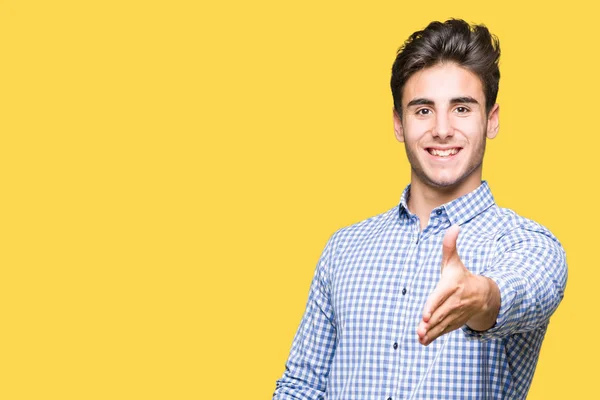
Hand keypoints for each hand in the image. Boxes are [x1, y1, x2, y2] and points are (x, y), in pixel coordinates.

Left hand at [417, 225, 499, 345]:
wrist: (484, 296)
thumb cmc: (462, 276)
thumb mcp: (454, 261)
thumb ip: (449, 246)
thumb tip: (454, 227)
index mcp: (452, 286)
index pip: (441, 297)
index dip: (433, 306)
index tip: (425, 315)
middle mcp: (454, 302)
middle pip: (440, 314)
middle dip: (430, 323)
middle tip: (420, 329)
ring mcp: (454, 314)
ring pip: (441, 325)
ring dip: (431, 333)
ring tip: (420, 337)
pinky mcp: (453, 322)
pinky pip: (443, 331)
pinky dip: (434, 337)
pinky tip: (423, 342)